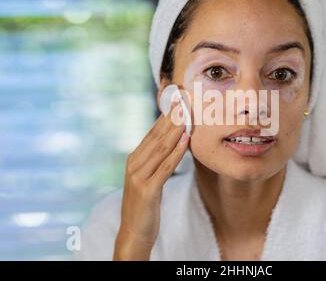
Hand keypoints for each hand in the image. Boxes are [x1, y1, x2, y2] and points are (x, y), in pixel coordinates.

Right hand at [113, 105, 188, 259]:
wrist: (133, 232)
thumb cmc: (145, 205)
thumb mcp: (148, 178)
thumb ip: (156, 160)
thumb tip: (172, 141)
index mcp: (134, 159)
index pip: (153, 132)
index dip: (167, 115)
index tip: (179, 99)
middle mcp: (134, 163)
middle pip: (157, 136)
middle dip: (172, 116)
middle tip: (185, 98)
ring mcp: (139, 176)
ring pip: (161, 148)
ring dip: (176, 129)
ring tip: (187, 113)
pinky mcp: (147, 190)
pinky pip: (165, 167)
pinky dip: (176, 152)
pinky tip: (186, 139)